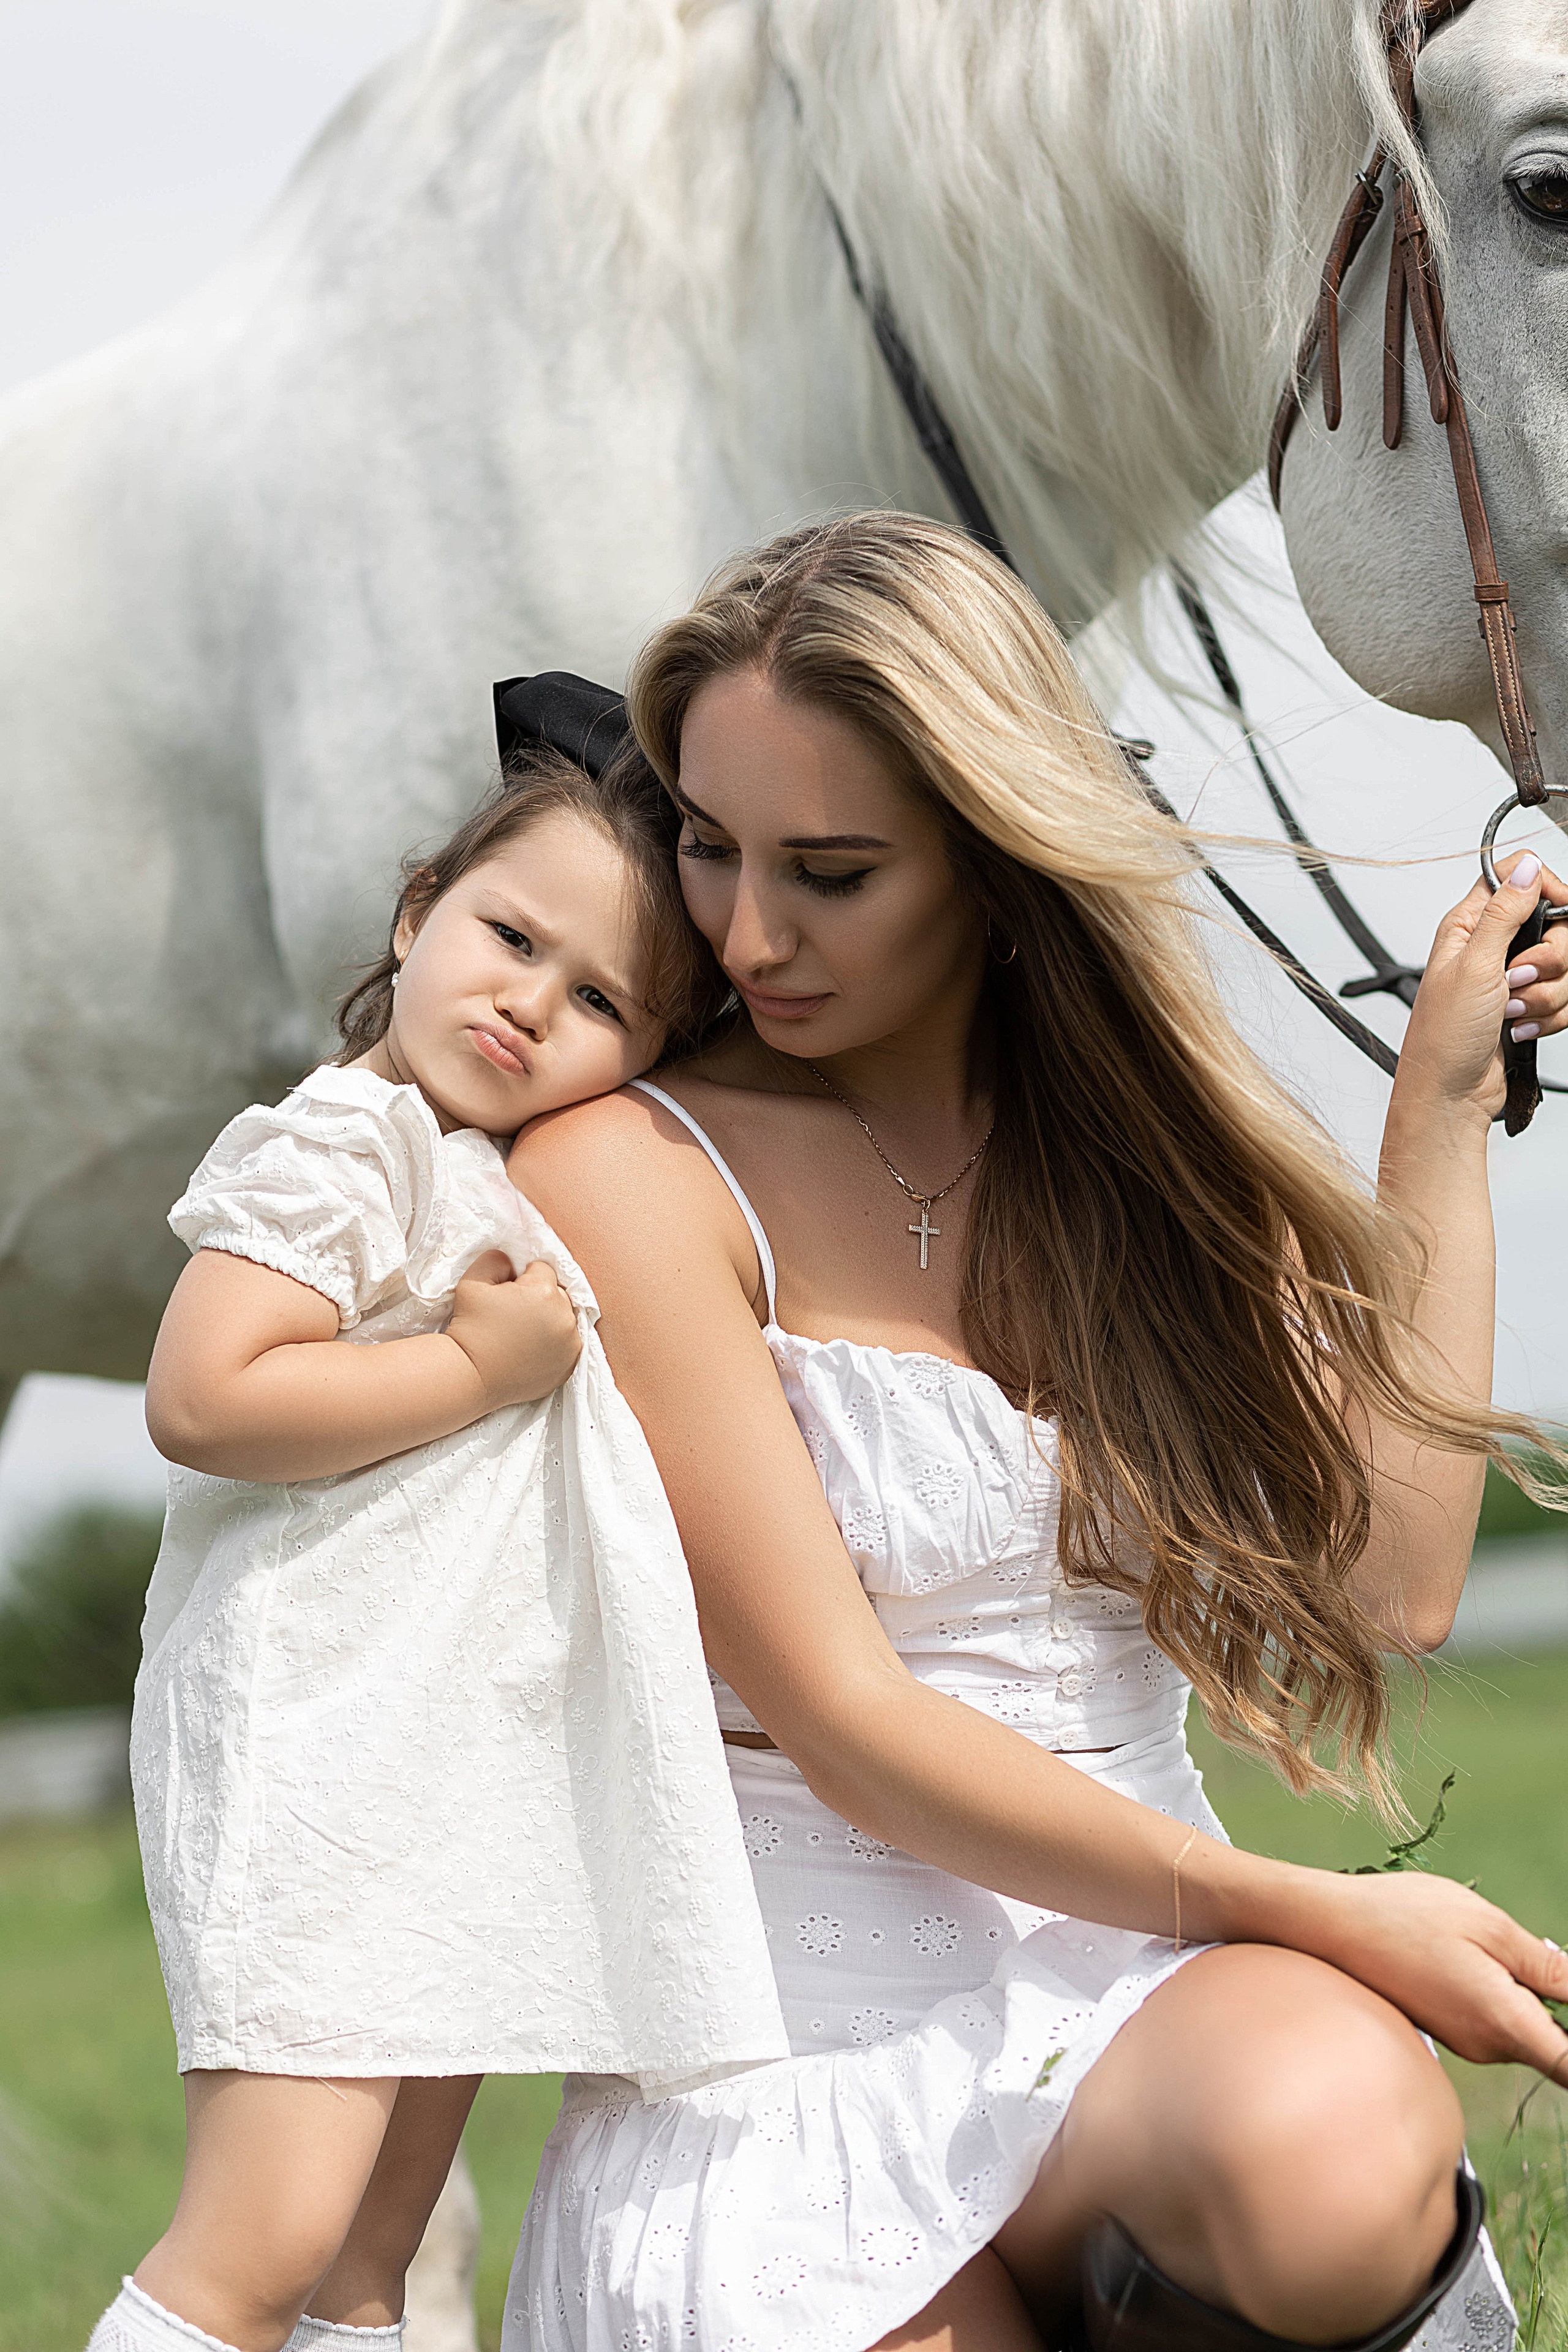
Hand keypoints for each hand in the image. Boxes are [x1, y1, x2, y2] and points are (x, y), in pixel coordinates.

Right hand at [446, 1250, 580, 1407]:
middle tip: (513, 1316)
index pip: (542, 1270)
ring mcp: (570, 1344)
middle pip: (558, 1293)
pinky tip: (531, 1349)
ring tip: (521, 1334)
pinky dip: (554, 1344)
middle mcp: (564, 1317)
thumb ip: (496, 1260)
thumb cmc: (470, 1327)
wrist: (470, 1376)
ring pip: (564, 1318)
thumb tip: (512, 1262)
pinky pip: (567, 1344)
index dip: (522, 1279)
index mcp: (544, 1292)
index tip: (507, 1296)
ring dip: (549, 1321)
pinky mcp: (569, 1365)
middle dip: (540, 1298)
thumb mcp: (473, 1282)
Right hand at [1300, 1867, 1567, 2082]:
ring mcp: (1468, 2042)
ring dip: (1527, 1992)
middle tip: (1531, 1951)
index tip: (1567, 2006)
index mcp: (1505, 2022)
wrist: (1331, 1926)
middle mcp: (1489, 2046)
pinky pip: (1497, 2020)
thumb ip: (1546, 1965)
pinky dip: (1502, 1992)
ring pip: (1525, 2027)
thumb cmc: (1405, 1916)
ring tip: (1486, 1943)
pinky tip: (1468, 1952)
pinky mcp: (1451, 2031)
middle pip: (1556, 2043)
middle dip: (1560, 2002)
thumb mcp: (1488, 1925)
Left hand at [1395, 850, 1567, 1130]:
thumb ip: (1503, 913)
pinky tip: (1520, 1029)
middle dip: (1549, 960)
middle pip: (1556, 925)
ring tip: (1511, 1012)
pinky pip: (1562, 998)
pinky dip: (1548, 1017)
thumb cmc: (1444, 1037)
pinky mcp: (1525, 1005)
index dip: (1546, 890)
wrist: (1449, 1094)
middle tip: (1517, 980)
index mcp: (1469, 924)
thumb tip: (1525, 867)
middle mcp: (1491, 947)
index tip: (1557, 915)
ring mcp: (1510, 978)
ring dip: (1546, 996)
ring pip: (1564, 967)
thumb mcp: (1473, 966)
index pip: (1520, 877)